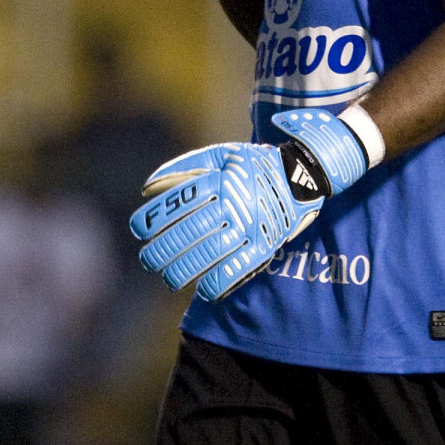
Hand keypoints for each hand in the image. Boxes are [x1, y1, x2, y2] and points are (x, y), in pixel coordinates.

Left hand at [130, 111, 369, 302]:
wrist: (305, 172)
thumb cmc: (255, 164)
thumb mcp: (222, 154)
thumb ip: (183, 167)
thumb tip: (147, 189)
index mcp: (221, 180)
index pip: (179, 202)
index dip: (155, 219)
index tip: (139, 231)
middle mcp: (234, 203)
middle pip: (190, 232)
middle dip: (163, 250)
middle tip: (148, 261)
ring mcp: (251, 225)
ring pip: (210, 254)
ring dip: (184, 270)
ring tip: (169, 279)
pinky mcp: (266, 244)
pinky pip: (239, 268)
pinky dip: (219, 282)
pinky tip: (203, 290)